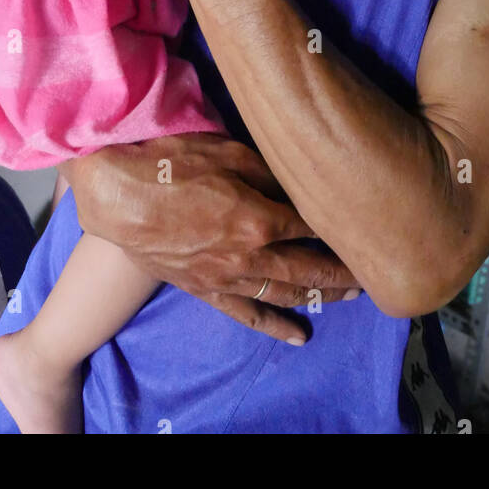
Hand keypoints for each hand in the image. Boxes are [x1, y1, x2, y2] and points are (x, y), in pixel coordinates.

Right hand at [61, 134, 361, 342]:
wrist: (114, 192)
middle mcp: (249, 254)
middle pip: (309, 266)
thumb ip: (272, 172)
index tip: (367, 227)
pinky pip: (246, 313)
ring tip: (350, 296)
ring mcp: (226, 276)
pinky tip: (299, 336)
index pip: (316, 227)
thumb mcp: (230, 152)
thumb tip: (303, 183)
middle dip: (343, 270)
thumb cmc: (170, 161)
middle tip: (374, 272)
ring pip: (285, 291)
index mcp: (260, 218)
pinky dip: (275, 326)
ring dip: (320, 294)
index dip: (343, 227)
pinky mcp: (203, 288)